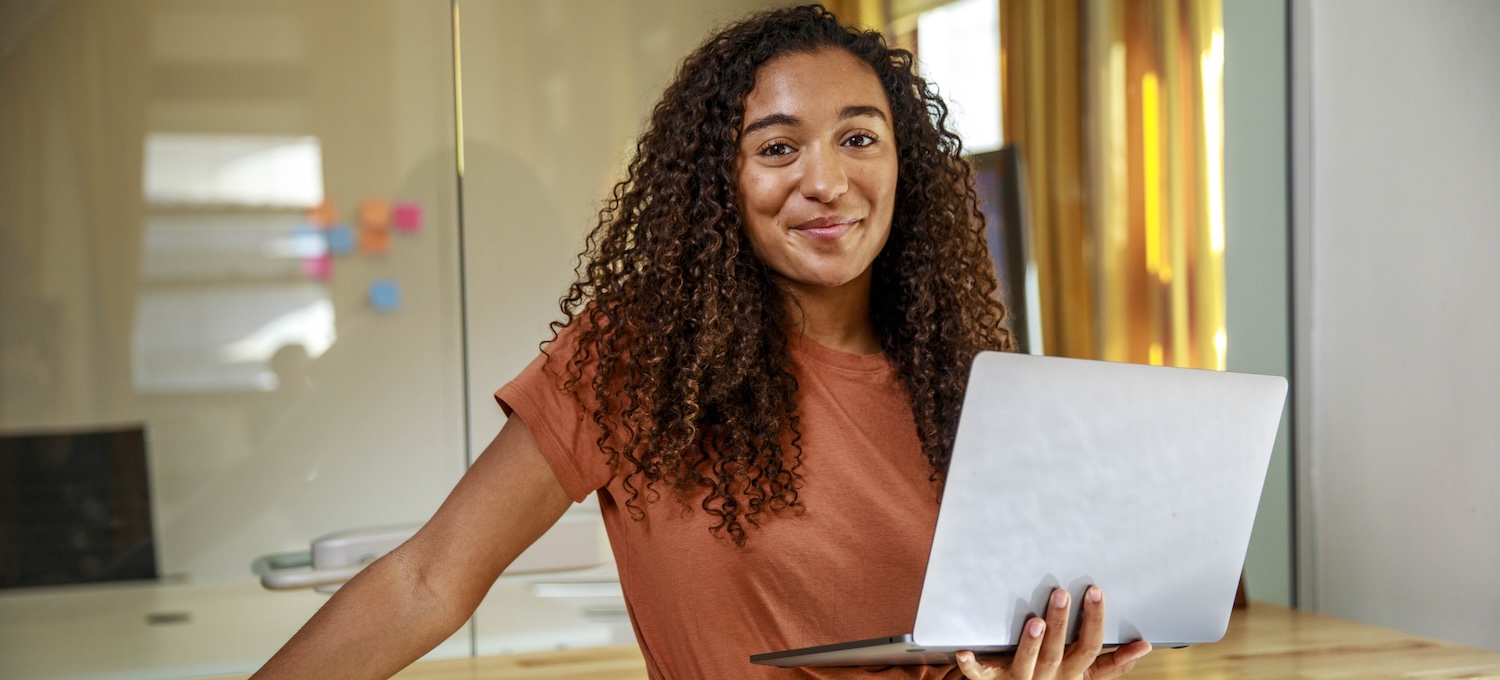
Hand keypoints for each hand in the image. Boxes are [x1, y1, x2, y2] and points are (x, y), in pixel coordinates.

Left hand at [953, 587, 1151, 679]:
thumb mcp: (1084, 674)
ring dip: (1031, 643)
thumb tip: (1145, 646)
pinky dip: (971, 664)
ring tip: (1036, 621)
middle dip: (1062, 623)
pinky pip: (979, 675)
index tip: (1096, 591)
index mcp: (1072, 673)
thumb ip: (1111, 663)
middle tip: (1063, 593)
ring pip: (1027, 663)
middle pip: (1058, 652)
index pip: (1090, 647)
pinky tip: (964, 651)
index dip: (1095, 621)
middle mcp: (1048, 678)